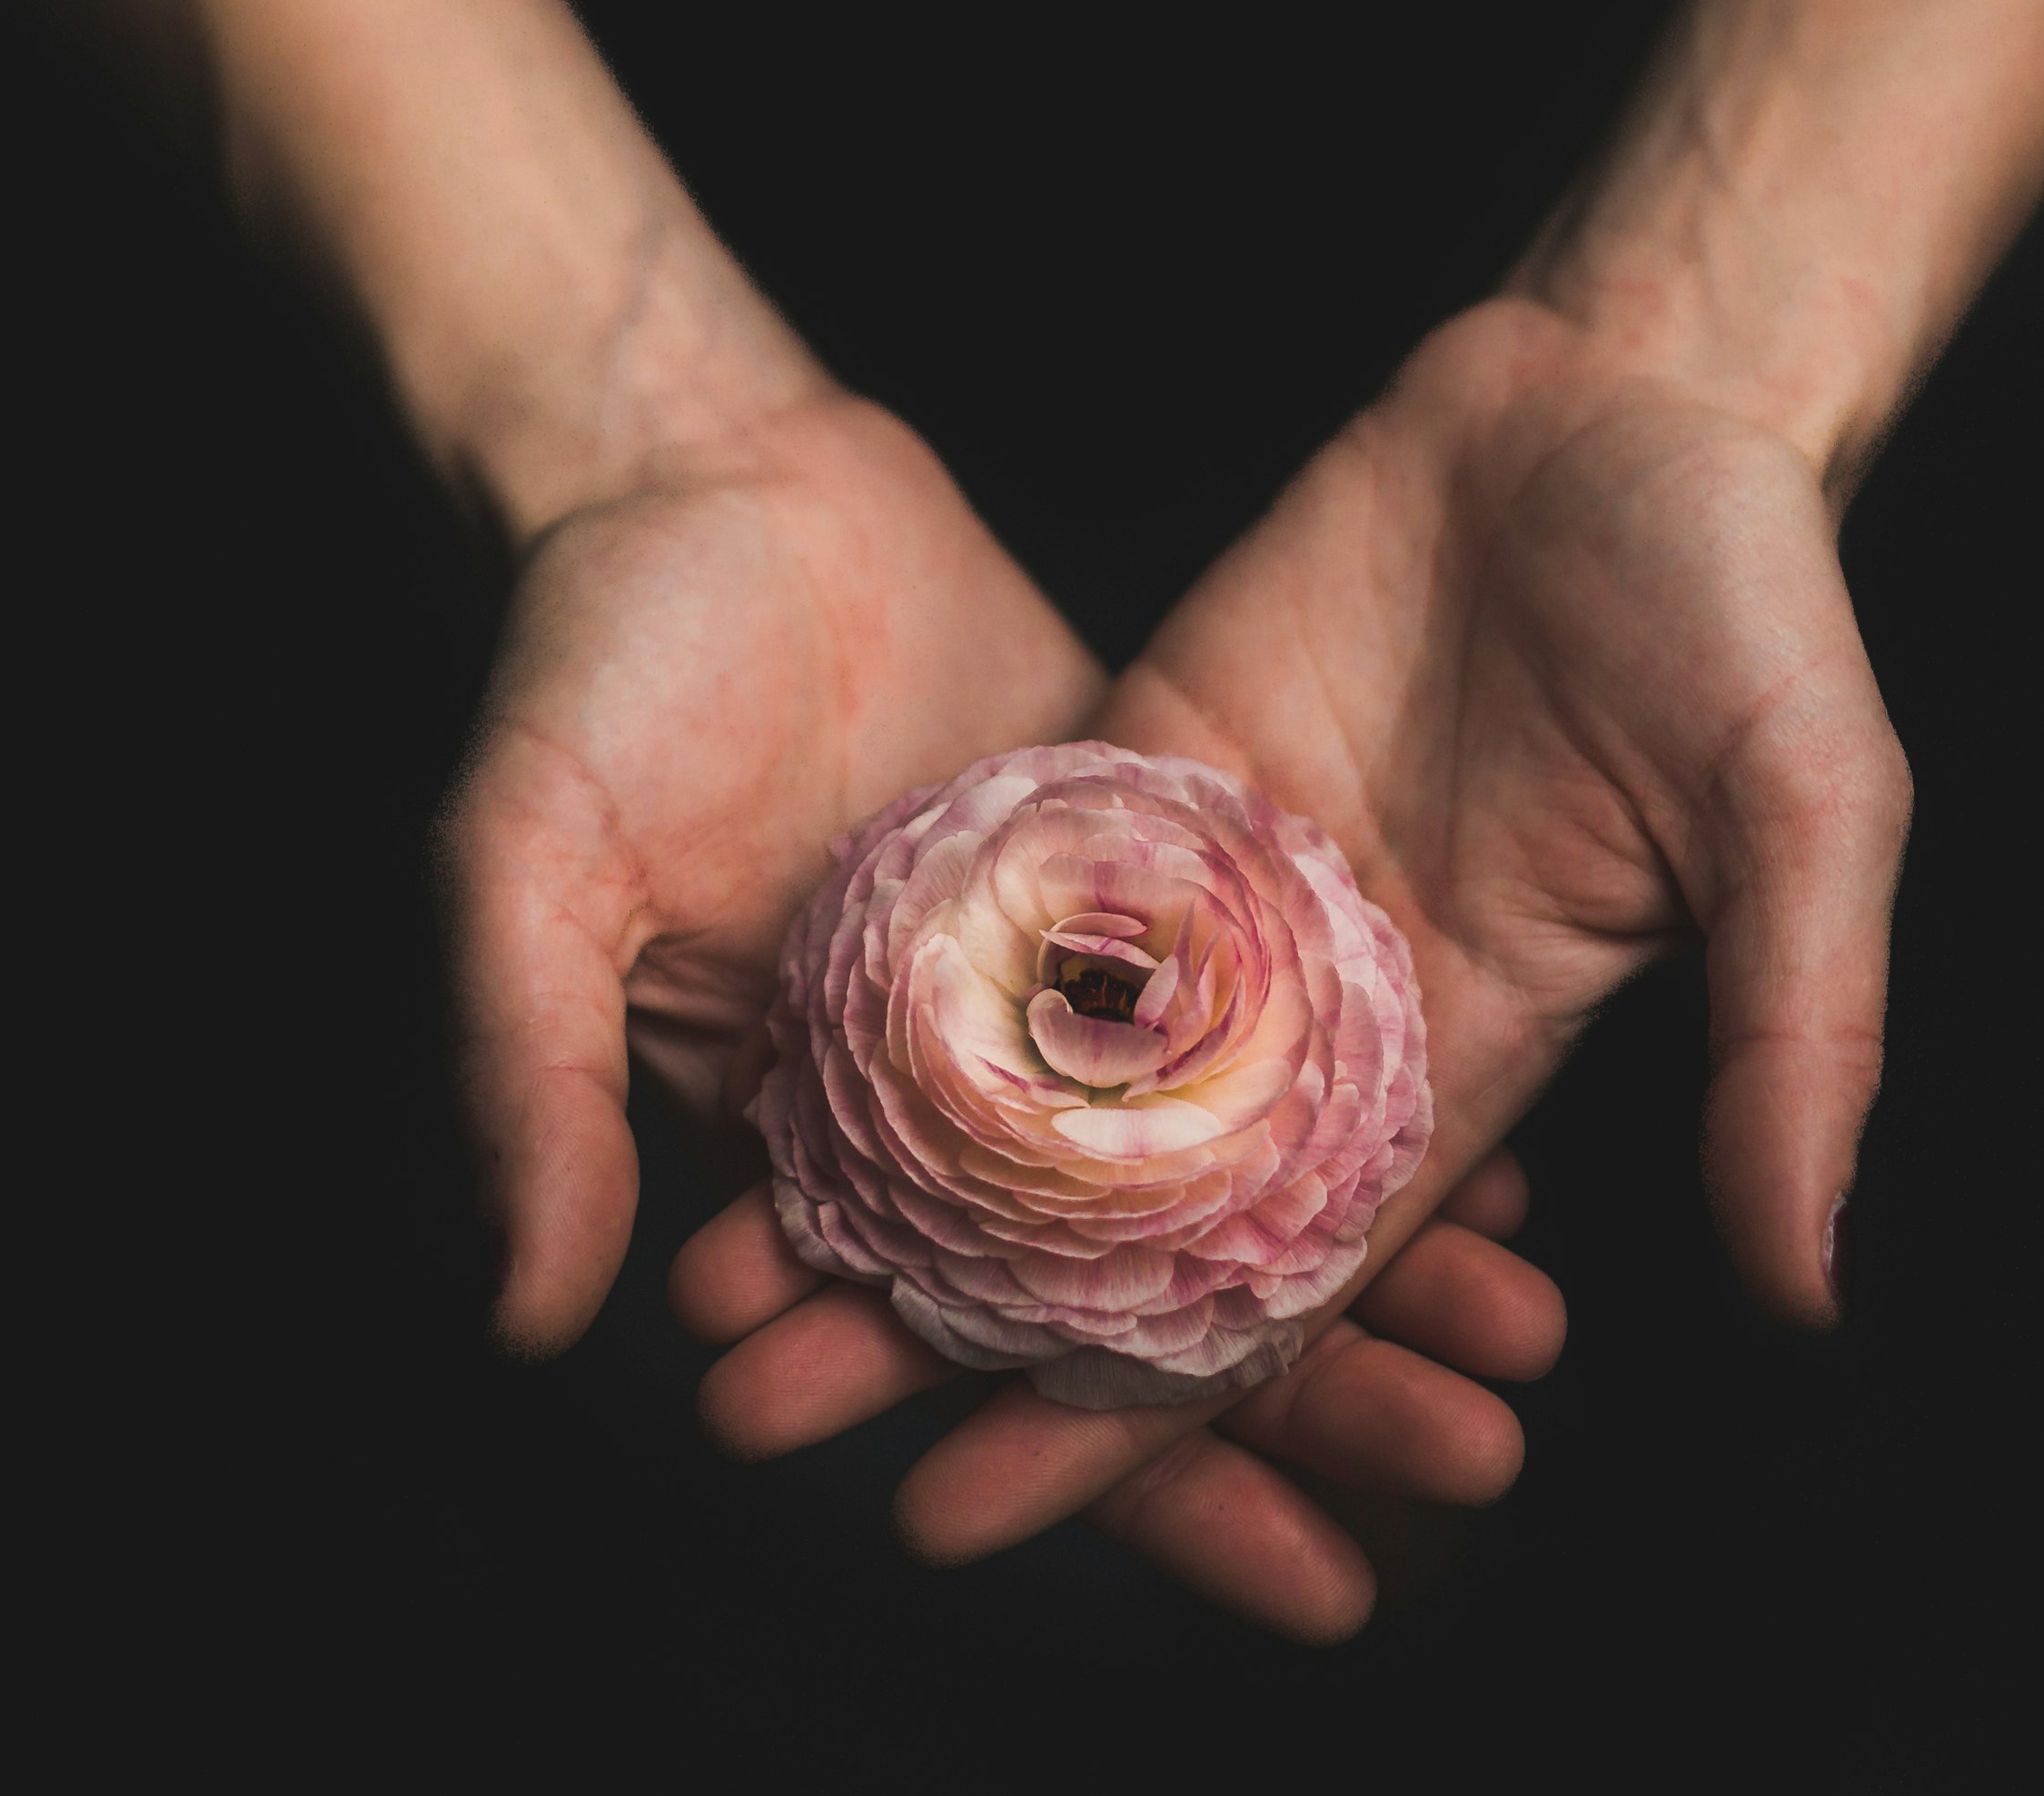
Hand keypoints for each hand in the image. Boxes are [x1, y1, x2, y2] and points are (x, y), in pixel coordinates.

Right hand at [449, 382, 1565, 1634]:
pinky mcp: (1143, 861)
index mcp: (824, 1145)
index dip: (1132, 1483)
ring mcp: (1063, 983)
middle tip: (1472, 1466)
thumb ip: (526, 1077)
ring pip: (1237, 1168)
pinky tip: (1510, 1154)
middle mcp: (961, 1094)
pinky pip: (1277, 1001)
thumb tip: (522, 1314)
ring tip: (1522, 1345)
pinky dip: (1377, 1086)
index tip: (1308, 1581)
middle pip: (1155, 1298)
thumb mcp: (524, 865)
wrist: (707, 462)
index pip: (985, 1364)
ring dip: (1377, 1264)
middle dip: (1316, 1404)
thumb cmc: (588, 665)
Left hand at [718, 295, 1908, 1581]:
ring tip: (719, 1264)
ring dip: (884, 1161)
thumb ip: (1794, 1039)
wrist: (1622, 391)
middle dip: (948, 1316)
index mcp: (1460, 1051)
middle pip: (1106, 1201)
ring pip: (1027, 1056)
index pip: (1267, 1281)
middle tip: (760, 1409)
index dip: (1122, 1410)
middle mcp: (1317, 998)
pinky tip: (767, 1041)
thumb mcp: (1809, 817)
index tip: (959, 1510)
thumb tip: (1806, 1284)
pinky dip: (897, 965)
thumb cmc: (1746, 599)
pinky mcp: (1149, 752)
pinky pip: (1011, 875)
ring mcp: (1220, 876)